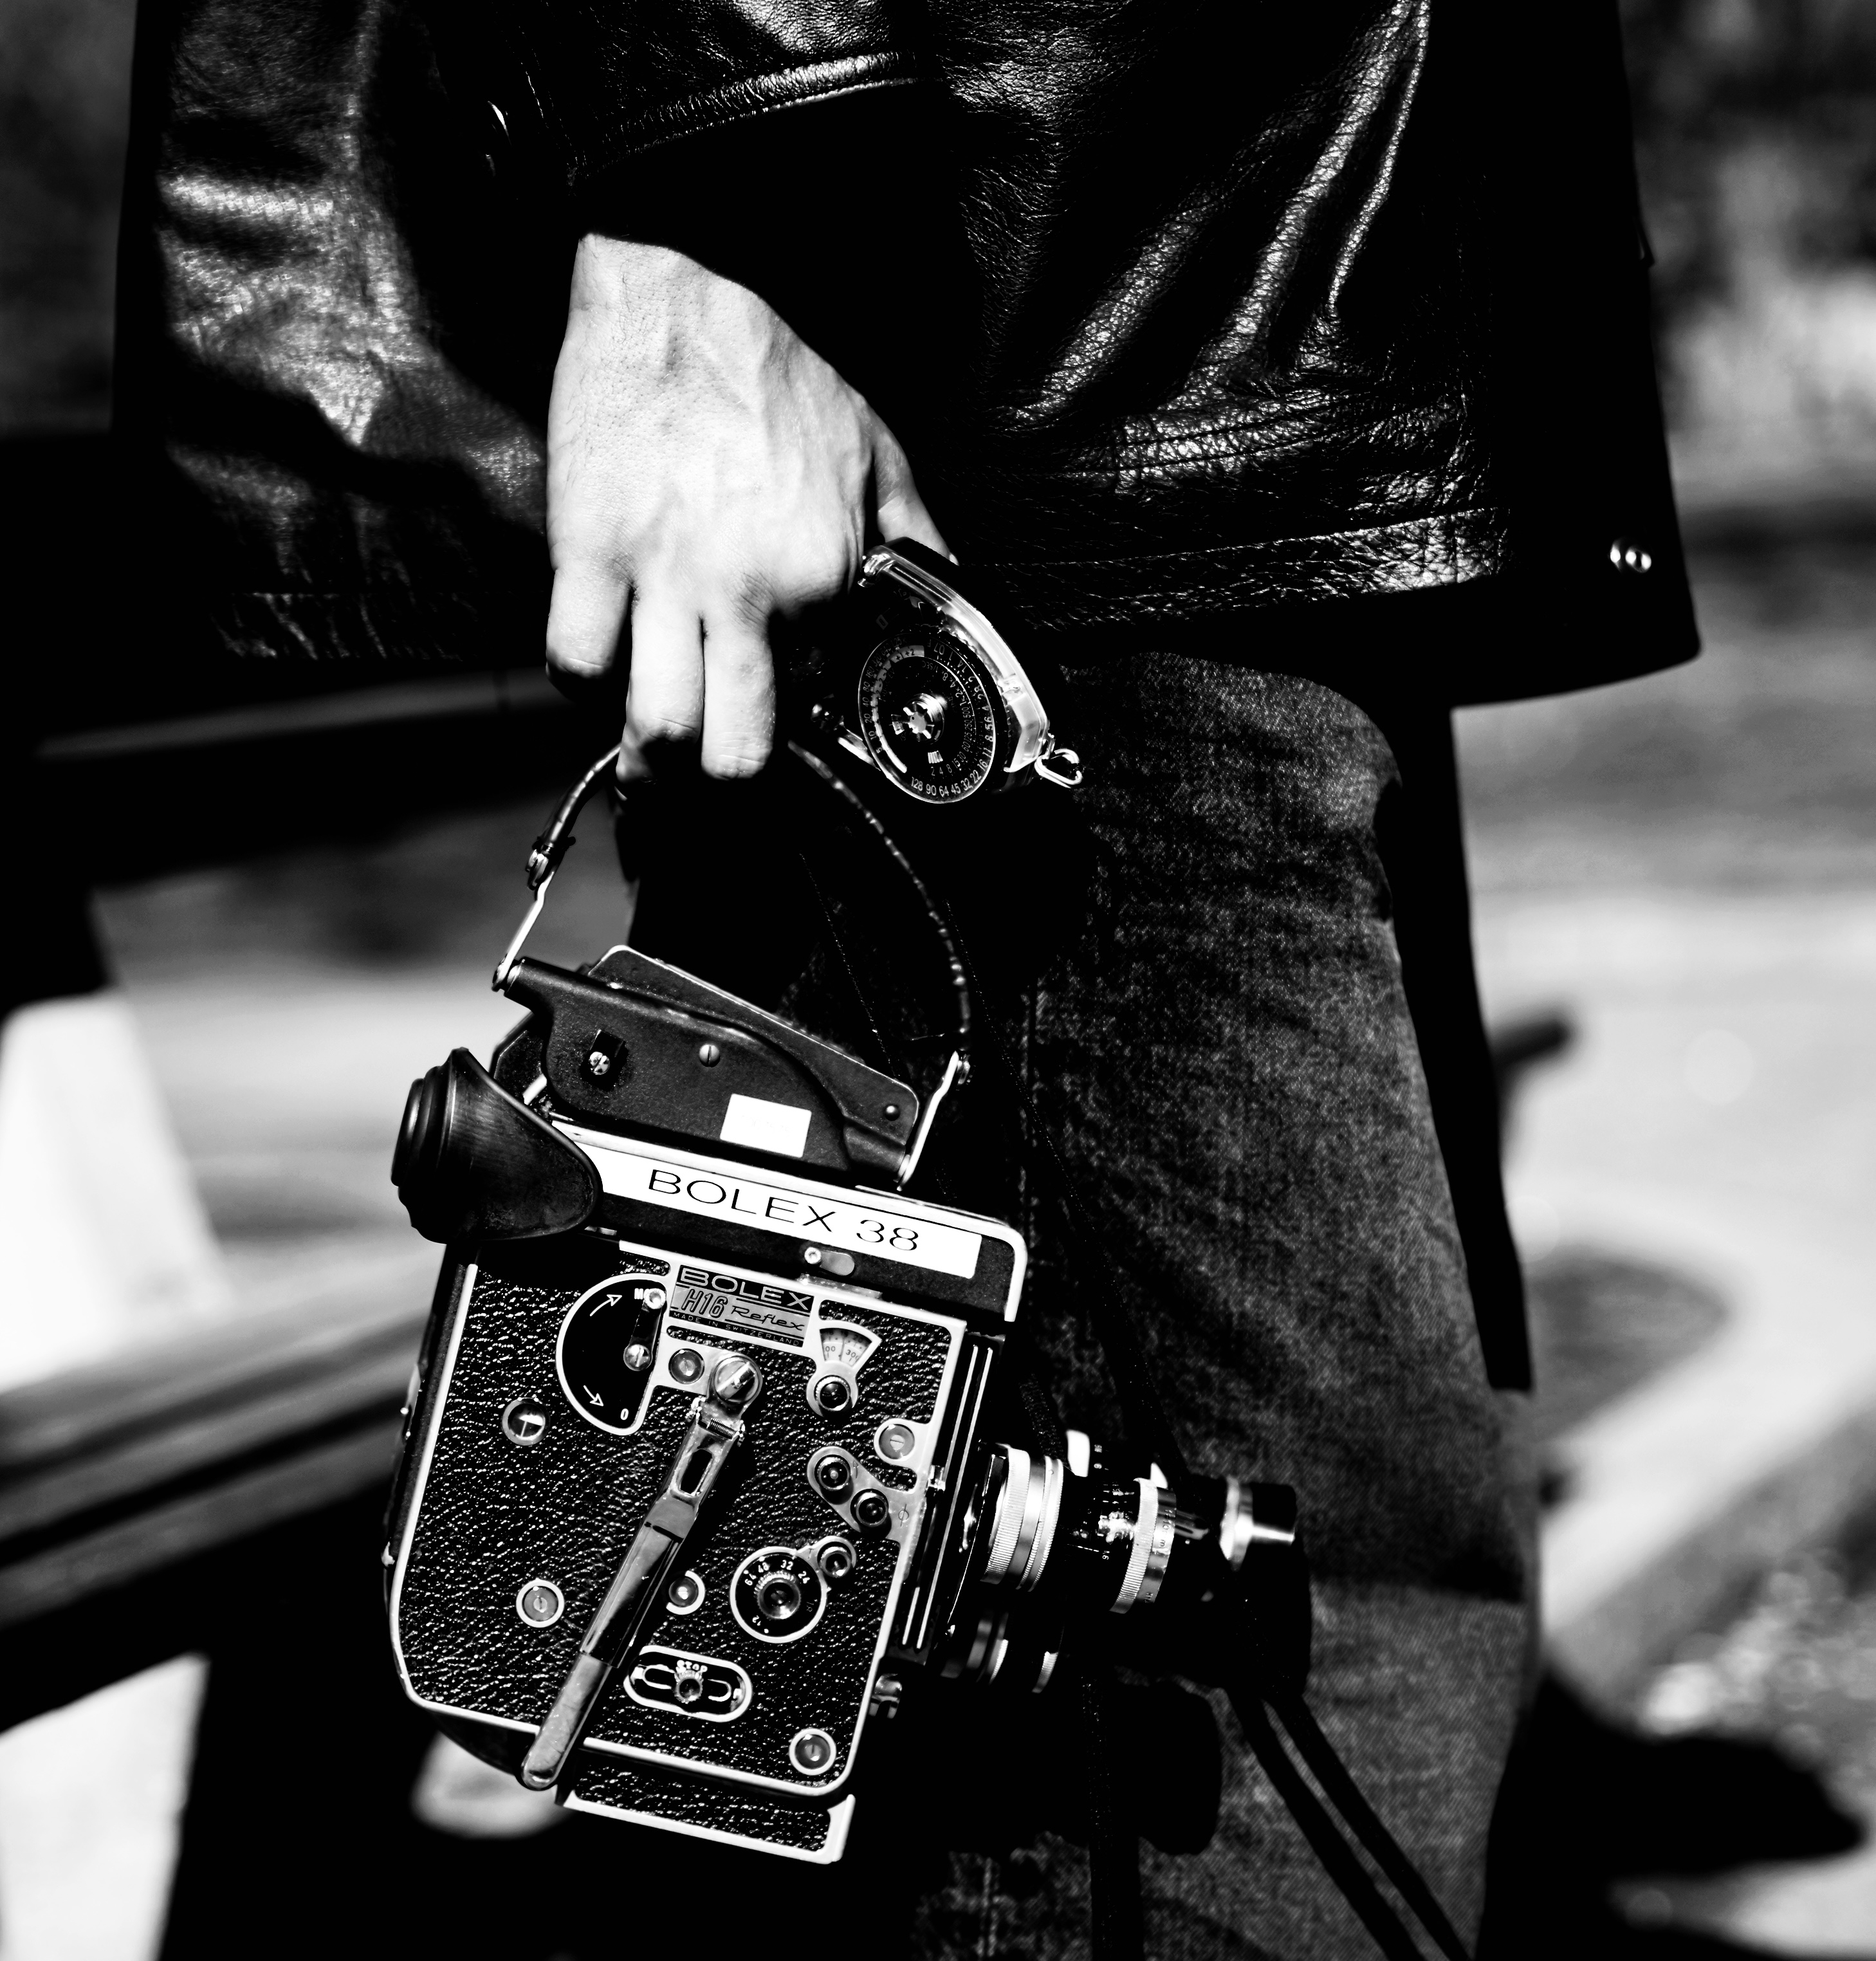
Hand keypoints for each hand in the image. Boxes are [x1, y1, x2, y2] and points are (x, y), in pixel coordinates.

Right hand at [544, 235, 947, 779]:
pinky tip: (598, 676)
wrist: (684, 287)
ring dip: (647, 764)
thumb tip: (947, 591)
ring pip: (653, 725)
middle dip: (716, 792)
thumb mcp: (878, 452)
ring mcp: (662, 578)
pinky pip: (575, 660)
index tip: (772, 740)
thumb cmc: (779, 370)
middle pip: (730, 753)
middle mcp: (746, 594)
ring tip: (647, 768)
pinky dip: (582, 688)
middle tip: (704, 790)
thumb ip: (915, 538)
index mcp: (821, 579)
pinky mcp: (588, 551)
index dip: (789, 737)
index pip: (808, 707)